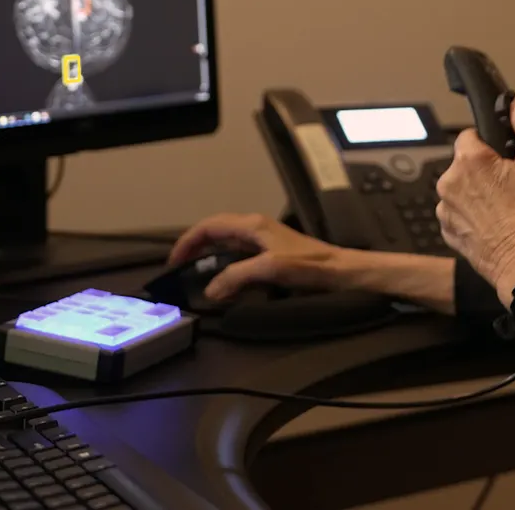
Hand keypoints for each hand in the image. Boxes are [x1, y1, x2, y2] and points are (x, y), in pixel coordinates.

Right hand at [168, 213, 345, 300]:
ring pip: (226, 243)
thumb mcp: (270, 270)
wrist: (340, 271)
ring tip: (195, 273)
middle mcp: (255, 228)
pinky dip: (224, 264)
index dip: (188, 241)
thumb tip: (210, 290)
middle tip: (179, 268)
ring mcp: (263, 239)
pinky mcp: (270, 252)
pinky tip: (224, 280)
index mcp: (252, 225)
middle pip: (215, 231)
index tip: (174, 261)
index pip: (209, 226)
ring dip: (208, 255)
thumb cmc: (309, 266)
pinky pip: (238, 255)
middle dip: (194, 246)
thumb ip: (237, 276)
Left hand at [436, 97, 514, 303]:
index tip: (505, 162)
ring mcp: (444, 207)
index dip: (490, 147)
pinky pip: (456, 212)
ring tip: (501, 209)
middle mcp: (448, 181)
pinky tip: (491, 224)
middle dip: (483, 171)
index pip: (470, 136)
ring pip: (459, 188)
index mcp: (469, 160)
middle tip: (509, 188)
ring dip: (475, 193)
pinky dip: (470, 215)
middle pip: (464, 163)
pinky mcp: (446, 229)